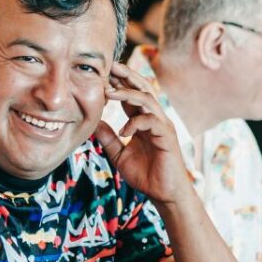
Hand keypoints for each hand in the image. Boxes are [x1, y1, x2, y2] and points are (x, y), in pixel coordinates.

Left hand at [95, 64, 189, 205]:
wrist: (164, 194)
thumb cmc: (145, 175)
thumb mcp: (119, 155)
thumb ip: (108, 138)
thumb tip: (93, 123)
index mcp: (143, 121)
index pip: (130, 95)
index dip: (117, 84)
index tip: (100, 75)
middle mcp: (154, 118)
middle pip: (142, 89)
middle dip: (126, 76)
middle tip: (109, 66)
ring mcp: (162, 126)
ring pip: (147, 100)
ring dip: (128, 94)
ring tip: (109, 93)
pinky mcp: (167, 137)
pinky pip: (152, 122)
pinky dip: (136, 123)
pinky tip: (124, 131)